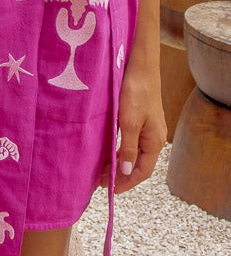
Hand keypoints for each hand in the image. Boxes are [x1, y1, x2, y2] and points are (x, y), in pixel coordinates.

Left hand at [100, 57, 166, 193]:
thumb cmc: (136, 91)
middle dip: (120, 175)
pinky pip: (130, 141)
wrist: (140, 65)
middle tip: (100, 181)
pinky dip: (119, 149)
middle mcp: (154, 137)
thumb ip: (128, 148)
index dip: (126, 182)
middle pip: (138, 164)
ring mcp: (148, 127)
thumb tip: (125, 172)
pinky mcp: (140, 118)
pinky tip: (107, 150)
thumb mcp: (129, 121)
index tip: (110, 190)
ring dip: (119, 162)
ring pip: (133, 152)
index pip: (142, 171)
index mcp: (154, 141)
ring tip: (101, 170)